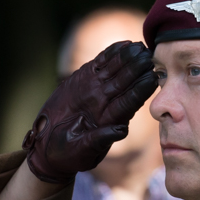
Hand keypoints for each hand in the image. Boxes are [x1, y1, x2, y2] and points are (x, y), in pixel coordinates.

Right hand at [22, 41, 156, 183]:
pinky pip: (100, 64)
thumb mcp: (82, 151)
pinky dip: (111, 54)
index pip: (129, 102)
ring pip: (115, 70)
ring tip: (139, 46)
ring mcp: (96, 90)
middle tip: (148, 55)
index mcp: (109, 120)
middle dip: (137, 69)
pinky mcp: (83, 80)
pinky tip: (123, 45)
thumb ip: (100, 140)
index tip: (152, 78)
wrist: (47, 146)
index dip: (141, 90)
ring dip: (127, 58)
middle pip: (125, 83)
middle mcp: (106, 103)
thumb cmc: (66, 154)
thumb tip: (122, 130)